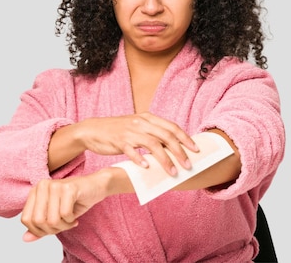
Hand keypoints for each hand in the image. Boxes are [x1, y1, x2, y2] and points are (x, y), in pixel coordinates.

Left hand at [21, 173, 107, 240]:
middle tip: (63, 226)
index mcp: (35, 191)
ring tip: (70, 221)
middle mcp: (42, 186)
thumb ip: (40, 227)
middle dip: (52, 229)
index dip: (38, 230)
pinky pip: (65, 214)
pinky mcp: (68, 188)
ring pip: (52, 220)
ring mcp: (55, 185)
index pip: (26, 219)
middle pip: (38, 221)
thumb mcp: (54, 216)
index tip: (51, 229)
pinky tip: (75, 216)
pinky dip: (71, 220)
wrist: (96, 186)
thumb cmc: (75, 200)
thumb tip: (25, 238)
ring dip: (63, 226)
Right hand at [76, 112, 198, 175]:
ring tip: (172, 172)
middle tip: (188, 165)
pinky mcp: (118, 141)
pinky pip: (132, 150)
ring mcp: (130, 131)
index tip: (197, 150)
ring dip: (165, 159)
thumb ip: (153, 133)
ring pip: (152, 144)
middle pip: (166, 136)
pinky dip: (140, 159)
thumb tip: (173, 146)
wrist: (93, 130)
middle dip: (179, 151)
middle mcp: (141, 123)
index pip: (172, 127)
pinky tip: (146, 168)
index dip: (185, 138)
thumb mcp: (137, 127)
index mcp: (148, 118)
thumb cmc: (118, 131)